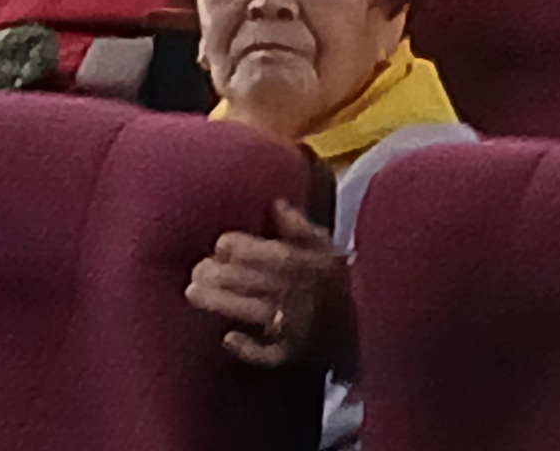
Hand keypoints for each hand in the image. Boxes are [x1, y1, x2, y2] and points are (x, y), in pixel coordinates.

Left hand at [185, 201, 342, 364]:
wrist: (366, 327)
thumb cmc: (340, 283)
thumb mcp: (328, 249)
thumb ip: (302, 228)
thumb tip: (276, 204)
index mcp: (313, 268)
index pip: (277, 255)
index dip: (245, 248)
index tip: (220, 243)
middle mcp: (304, 296)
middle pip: (261, 283)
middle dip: (224, 275)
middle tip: (196, 269)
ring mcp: (299, 328)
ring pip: (259, 314)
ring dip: (225, 303)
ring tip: (193, 293)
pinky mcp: (296, 356)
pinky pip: (273, 355)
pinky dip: (251, 350)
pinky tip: (228, 338)